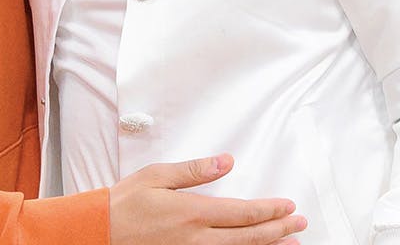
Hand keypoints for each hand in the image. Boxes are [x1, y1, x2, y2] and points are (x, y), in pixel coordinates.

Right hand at [108, 154, 305, 244]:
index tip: (289, 207)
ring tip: (290, 244)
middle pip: (248, 237)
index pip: (242, 213)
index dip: (270, 211)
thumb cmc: (124, 204)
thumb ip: (194, 170)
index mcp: (192, 212)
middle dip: (278, 231)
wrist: (99, 233)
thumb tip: (225, 161)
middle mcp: (197, 238)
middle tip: (300, 225)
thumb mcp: (157, 176)